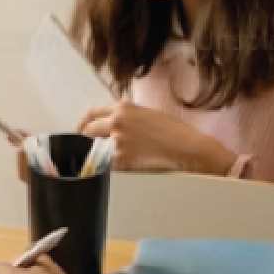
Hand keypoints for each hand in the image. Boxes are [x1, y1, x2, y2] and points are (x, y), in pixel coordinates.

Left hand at [77, 100, 234, 174]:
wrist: (189, 149)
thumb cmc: (175, 133)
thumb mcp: (148, 114)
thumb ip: (128, 116)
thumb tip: (113, 122)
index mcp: (124, 108)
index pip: (92, 113)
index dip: (86, 122)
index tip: (84, 129)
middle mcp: (118, 122)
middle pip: (88, 130)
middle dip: (88, 139)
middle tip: (91, 147)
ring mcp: (117, 141)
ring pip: (94, 148)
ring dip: (99, 153)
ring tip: (112, 157)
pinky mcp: (121, 160)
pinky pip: (105, 163)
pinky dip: (108, 165)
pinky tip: (121, 166)